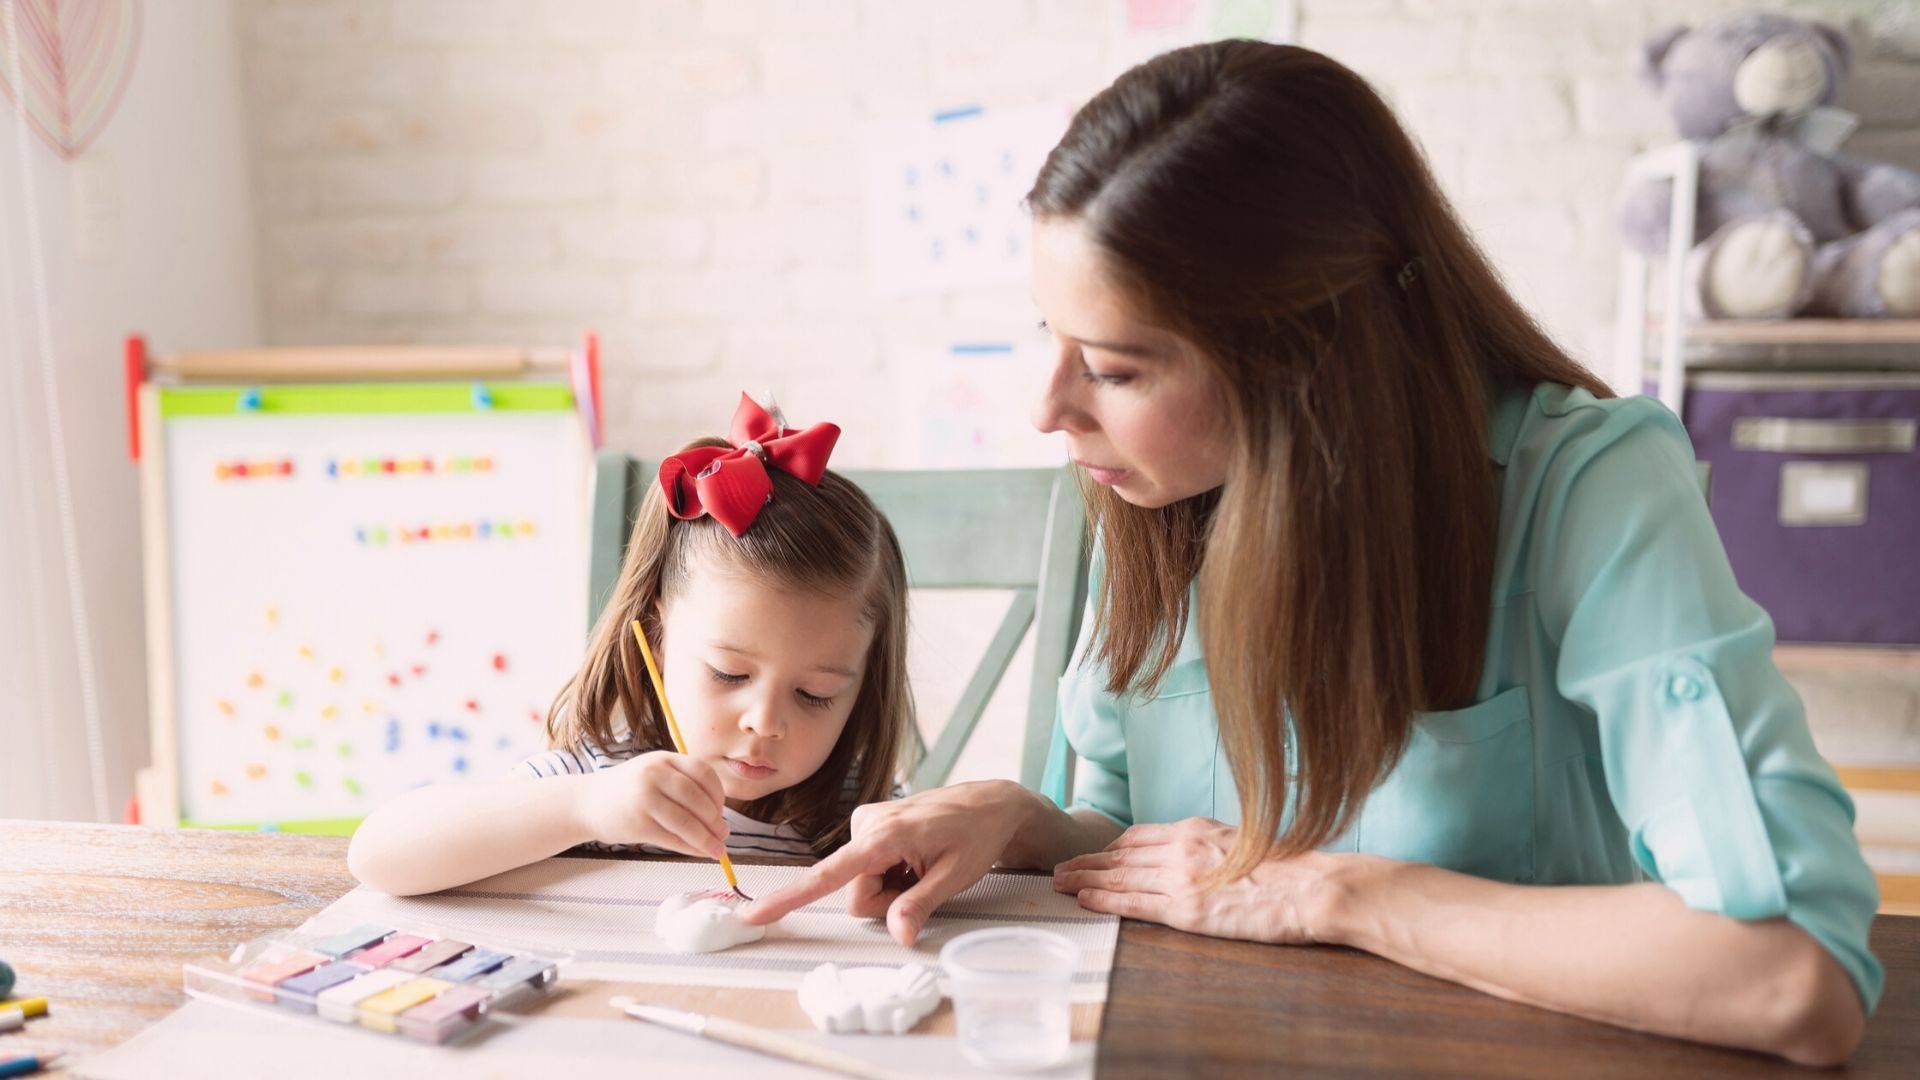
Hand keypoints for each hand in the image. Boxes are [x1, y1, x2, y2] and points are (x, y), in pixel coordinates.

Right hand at [574, 751, 727, 857]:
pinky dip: (691, 848)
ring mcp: (644, 799)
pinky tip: (699, 852)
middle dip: (715, 820)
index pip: (703, 773)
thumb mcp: (654, 773)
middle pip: (697, 799)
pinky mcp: (637, 824)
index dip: (718, 794)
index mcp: (664, 759)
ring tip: (717, 850)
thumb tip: (720, 819)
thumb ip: (684, 786)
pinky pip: (672, 839)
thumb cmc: (629, 790)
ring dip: (706, 839)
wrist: (587, 802)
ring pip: (687, 822)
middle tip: (724, 835)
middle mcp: (654, 775)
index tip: (721, 811)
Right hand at [739, 780, 1041, 944]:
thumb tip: (898, 935)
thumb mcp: (956, 876)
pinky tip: (914, 859)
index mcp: (884, 835)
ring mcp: (866, 823)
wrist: (990, 804)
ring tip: (922, 866)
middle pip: (854, 894)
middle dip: (886, 900)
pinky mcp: (869, 826)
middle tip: (923, 880)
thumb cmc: (977, 835)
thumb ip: (920, 905)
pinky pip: (866, 869)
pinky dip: (890, 874)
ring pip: (859, 884)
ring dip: (890, 887)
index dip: (789, 899)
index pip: (828, 876)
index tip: (752, 915)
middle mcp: (866, 824)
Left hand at [1052, 817, 1343, 943]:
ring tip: (1059, 883)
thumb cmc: (1292, 868)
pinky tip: (1084, 901)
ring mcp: (1182, 879)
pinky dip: (1104, 900)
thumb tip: (1199, 854)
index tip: (1092, 853)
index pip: (1138, 835)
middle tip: (1058, 867)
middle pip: (1119, 854)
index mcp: (1197, 829)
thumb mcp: (1243, 841)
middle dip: (1086, 861)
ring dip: (1084, 879)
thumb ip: (1212, 845)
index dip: (1109, 846)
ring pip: (1119, 877)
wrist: (1315, 888)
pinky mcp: (1188, 911)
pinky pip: (1134, 903)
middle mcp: (1182, 848)